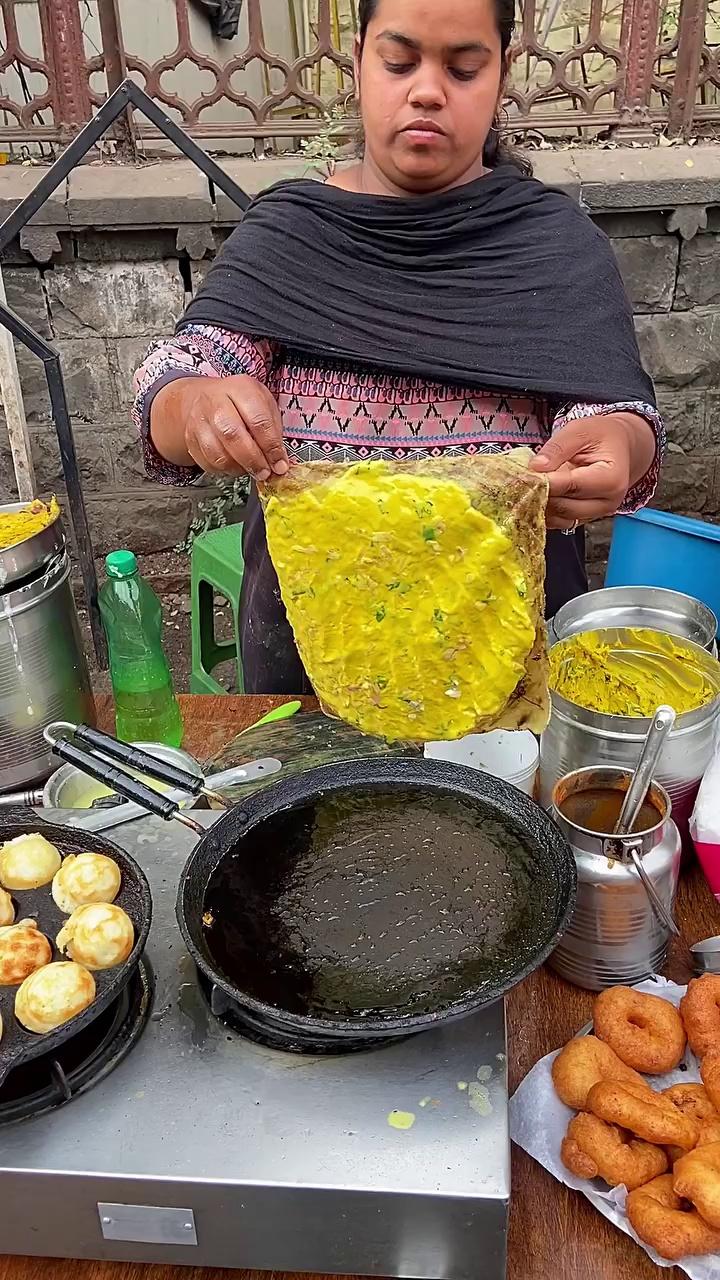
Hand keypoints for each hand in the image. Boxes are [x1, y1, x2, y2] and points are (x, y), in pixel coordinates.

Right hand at [150, 375, 288, 480]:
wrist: (205, 397)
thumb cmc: (241, 403)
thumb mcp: (264, 405)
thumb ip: (273, 432)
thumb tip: (279, 462)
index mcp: (241, 388)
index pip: (258, 420)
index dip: (271, 447)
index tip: (280, 464)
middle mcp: (215, 400)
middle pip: (233, 435)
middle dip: (253, 460)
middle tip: (264, 472)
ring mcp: (199, 419)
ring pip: (217, 452)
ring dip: (238, 468)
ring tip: (251, 470)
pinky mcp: (189, 437)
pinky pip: (207, 461)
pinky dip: (224, 470)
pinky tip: (235, 466)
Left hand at [530, 413, 656, 530]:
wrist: (619, 446)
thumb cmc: (602, 436)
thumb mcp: (580, 430)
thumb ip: (557, 447)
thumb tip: (536, 467)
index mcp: (611, 479)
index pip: (571, 486)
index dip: (545, 482)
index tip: (522, 476)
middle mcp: (607, 502)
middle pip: (565, 507)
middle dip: (540, 494)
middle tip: (519, 481)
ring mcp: (596, 513)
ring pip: (560, 518)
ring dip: (540, 505)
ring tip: (526, 487)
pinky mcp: (584, 518)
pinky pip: (560, 521)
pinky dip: (545, 511)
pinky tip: (535, 496)